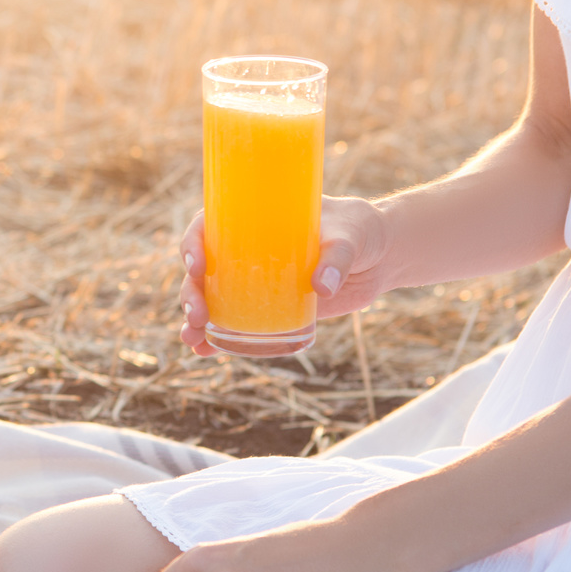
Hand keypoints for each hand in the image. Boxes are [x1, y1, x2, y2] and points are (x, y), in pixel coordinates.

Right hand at [177, 195, 392, 355]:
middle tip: (196, 314)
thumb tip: (321, 287)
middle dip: (191, 293)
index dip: (192, 244)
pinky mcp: (270, 308)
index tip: (196, 264)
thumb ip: (336, 259)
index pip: (208, 227)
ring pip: (211, 299)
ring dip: (195, 320)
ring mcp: (254, 282)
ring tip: (193, 340)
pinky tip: (207, 351)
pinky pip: (236, 323)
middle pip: (202, 270)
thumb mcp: (348, 237)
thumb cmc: (359, 231)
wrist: (379, 258)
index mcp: (253, 221)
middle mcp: (244, 251)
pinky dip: (218, 338)